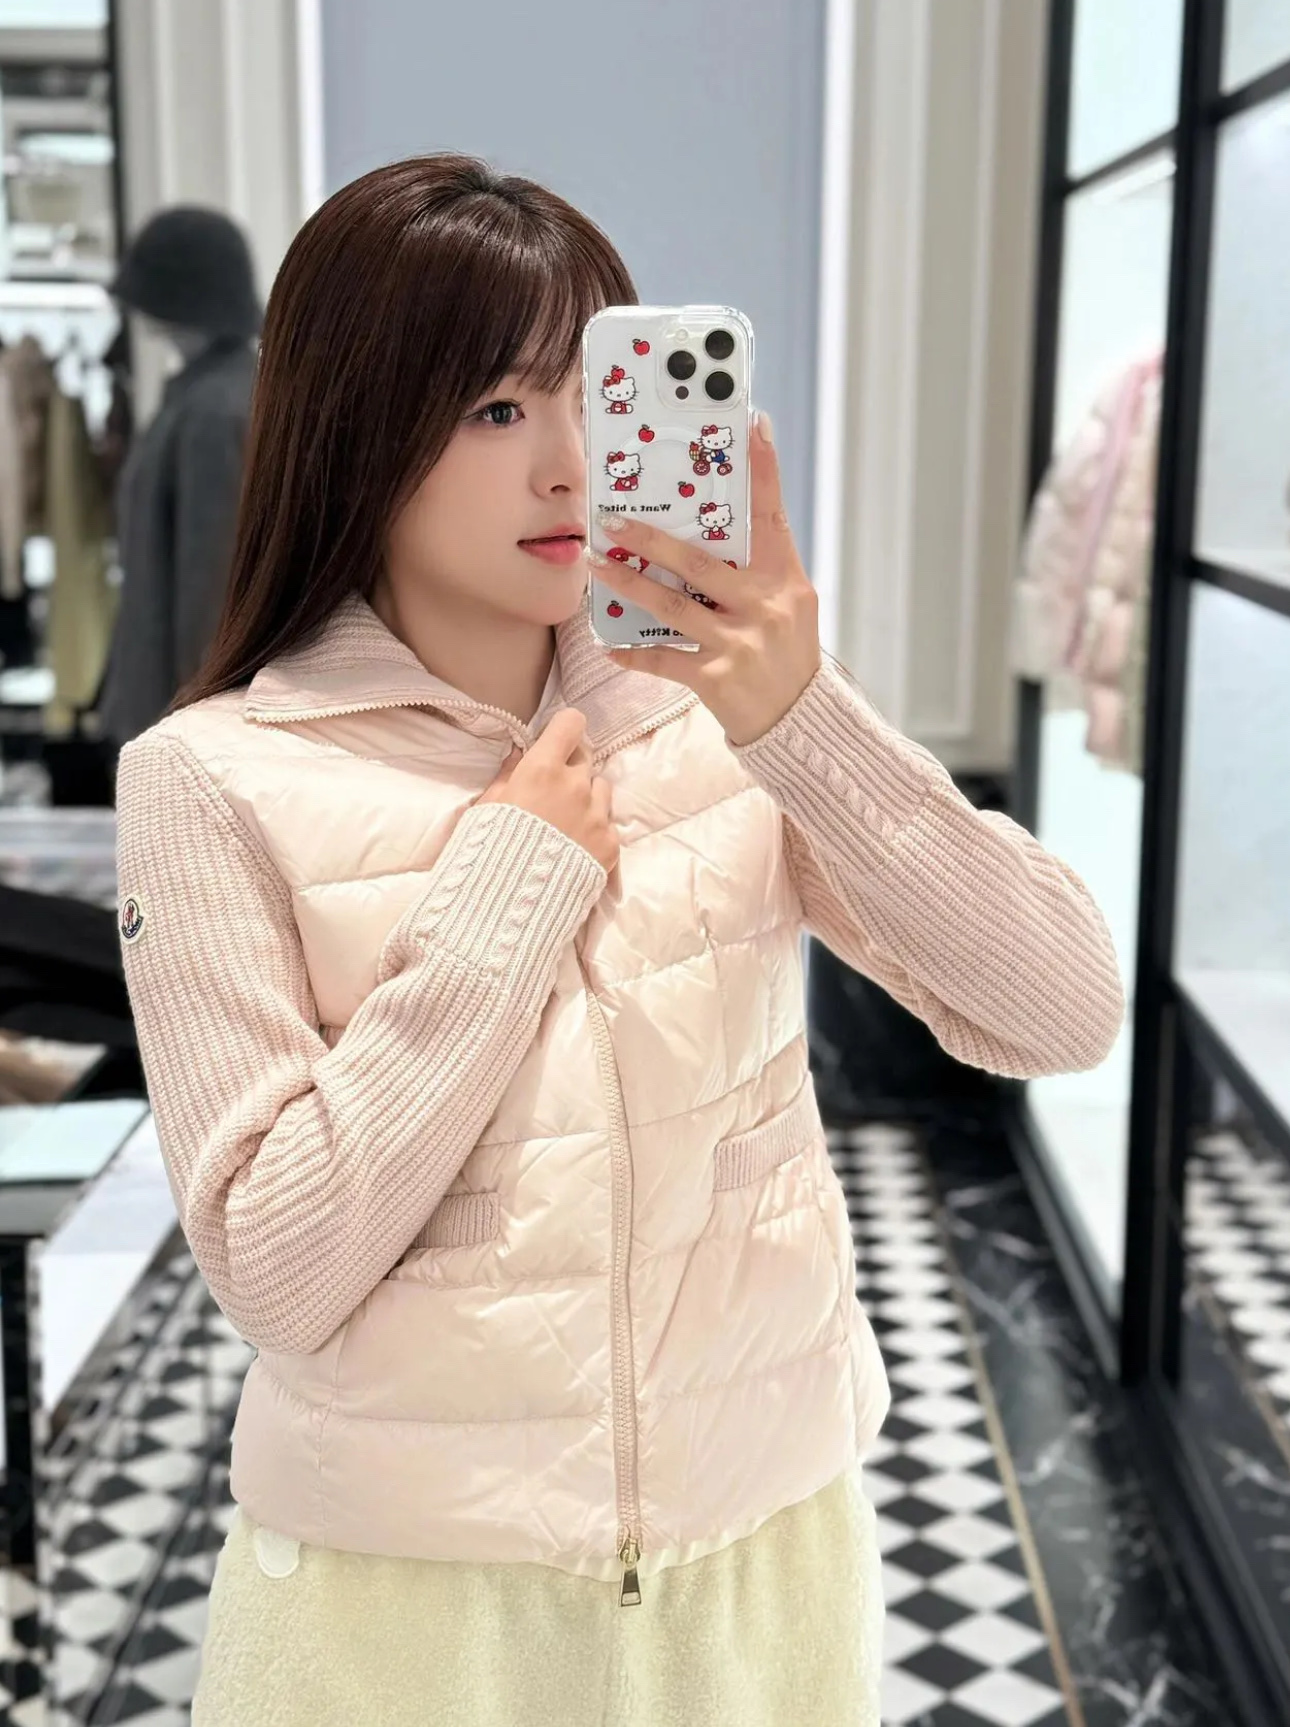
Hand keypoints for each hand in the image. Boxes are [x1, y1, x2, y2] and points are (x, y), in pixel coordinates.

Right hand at [474, 708, 618, 874]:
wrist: (509, 905)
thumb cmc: (487, 852)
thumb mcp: (487, 808)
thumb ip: (508, 776)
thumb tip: (520, 754)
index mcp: (542, 770)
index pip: (570, 723)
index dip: (564, 729)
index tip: (556, 741)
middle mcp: (576, 786)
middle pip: (585, 756)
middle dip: (570, 766)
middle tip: (553, 790)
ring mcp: (597, 816)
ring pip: (601, 788)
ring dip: (587, 796)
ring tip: (566, 821)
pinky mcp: (609, 844)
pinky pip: (608, 823)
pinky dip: (594, 829)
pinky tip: (575, 847)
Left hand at [589, 411, 821, 747]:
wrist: (799, 719)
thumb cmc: (787, 653)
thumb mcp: (789, 603)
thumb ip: (758, 567)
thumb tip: (715, 525)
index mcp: (785, 579)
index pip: (772, 517)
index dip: (763, 471)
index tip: (752, 425)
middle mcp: (765, 607)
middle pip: (700, 563)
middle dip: (651, 539)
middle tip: (612, 519)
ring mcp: (740, 644)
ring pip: (673, 606)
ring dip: (628, 584)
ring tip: (596, 564)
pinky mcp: (717, 680)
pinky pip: (665, 661)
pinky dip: (635, 654)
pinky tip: (610, 645)